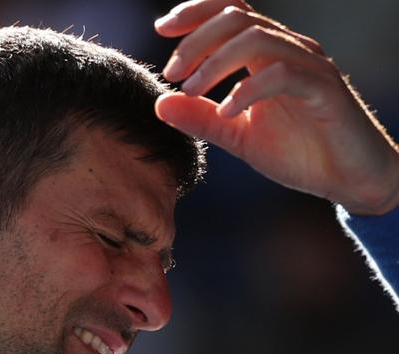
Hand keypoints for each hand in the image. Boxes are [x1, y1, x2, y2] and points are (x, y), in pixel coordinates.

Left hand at [155, 0, 398, 214]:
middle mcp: (289, 50)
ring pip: (257, 38)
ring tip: (190, 90)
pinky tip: (227, 111)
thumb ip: (201, 118)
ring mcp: (309, 66)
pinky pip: (282, 75)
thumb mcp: (237, 136)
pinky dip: (247, 89)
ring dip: (215, 62)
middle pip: (237, 18)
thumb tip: (159, 102)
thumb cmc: (300, 152)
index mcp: (267, 55)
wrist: (350, 180)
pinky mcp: (324, 90)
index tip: (161, 29)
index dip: (195, 12)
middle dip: (196, 40)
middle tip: (172, 72)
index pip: (231, 12)